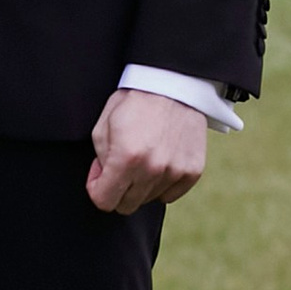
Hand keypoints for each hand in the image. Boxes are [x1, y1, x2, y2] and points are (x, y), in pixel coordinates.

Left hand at [88, 89, 210, 214]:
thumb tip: (105, 182)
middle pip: (126, 206)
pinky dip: (162, 183)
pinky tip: (160, 160)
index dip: (97, 188)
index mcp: (126, 158)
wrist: (173, 83)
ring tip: (143, 157)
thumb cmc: (134, 101)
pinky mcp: (193, 171)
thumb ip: (100, 161)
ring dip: (141, 185)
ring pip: (148, 200)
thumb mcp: (103, 126)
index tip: (100, 173)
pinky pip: (170, 194)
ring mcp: (175, 171)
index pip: (104, 201)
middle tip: (121, 166)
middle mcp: (152, 169)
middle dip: (118, 189)